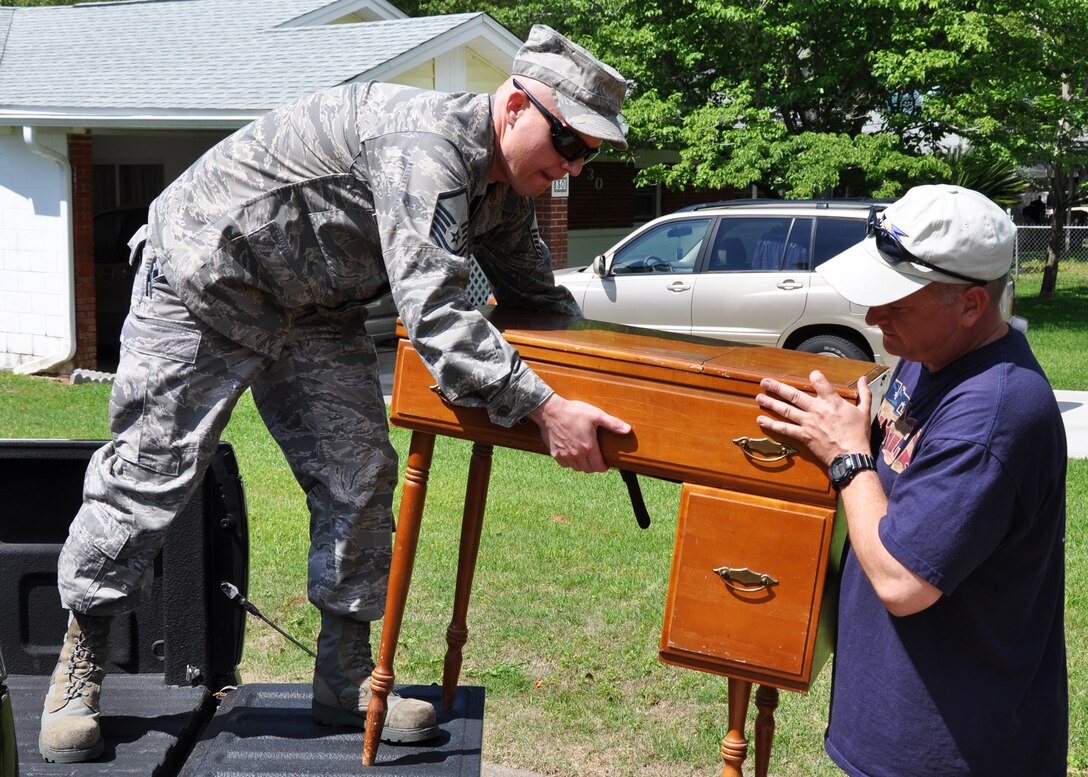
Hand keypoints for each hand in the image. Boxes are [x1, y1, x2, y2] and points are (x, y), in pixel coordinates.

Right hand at [527, 394, 630, 471]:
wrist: (550, 411)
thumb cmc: (574, 412)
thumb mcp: (596, 415)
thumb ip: (613, 424)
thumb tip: (628, 429)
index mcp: (588, 448)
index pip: (599, 467)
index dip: (604, 467)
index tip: (605, 464)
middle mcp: (576, 455)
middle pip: (588, 469)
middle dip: (594, 466)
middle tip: (596, 459)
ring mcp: (565, 455)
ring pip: (577, 468)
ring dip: (583, 465)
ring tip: (585, 456)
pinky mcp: (555, 454)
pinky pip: (565, 464)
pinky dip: (570, 462)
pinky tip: (572, 454)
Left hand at [755, 370, 872, 464]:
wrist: (851, 456)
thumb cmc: (858, 435)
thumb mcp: (865, 411)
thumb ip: (864, 393)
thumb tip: (864, 379)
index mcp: (832, 402)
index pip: (819, 382)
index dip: (815, 376)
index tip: (811, 374)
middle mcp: (817, 410)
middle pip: (794, 395)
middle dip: (778, 387)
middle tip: (764, 382)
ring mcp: (808, 423)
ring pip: (786, 410)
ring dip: (771, 403)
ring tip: (759, 397)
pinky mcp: (804, 436)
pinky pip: (785, 429)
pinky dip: (772, 424)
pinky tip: (761, 419)